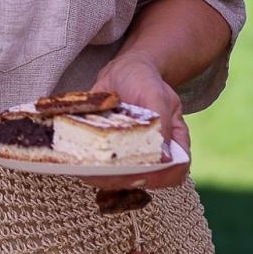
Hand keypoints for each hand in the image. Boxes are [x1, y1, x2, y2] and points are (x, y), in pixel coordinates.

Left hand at [80, 55, 190, 191]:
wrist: (123, 72)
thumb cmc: (145, 81)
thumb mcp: (156, 94)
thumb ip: (162, 122)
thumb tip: (165, 158)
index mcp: (173, 142)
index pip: (175, 171)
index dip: (160, 178)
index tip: (141, 173)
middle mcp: (152, 155)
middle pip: (143, 181)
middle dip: (122, 179)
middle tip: (103, 171)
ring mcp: (130, 157)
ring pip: (119, 180)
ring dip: (101, 178)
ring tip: (85, 169)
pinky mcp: (109, 154)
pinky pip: (100, 171)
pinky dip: (88, 169)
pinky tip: (77, 162)